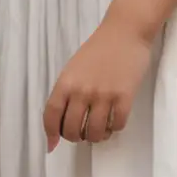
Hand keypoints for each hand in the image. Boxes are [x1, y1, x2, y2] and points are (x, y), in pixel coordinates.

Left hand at [43, 9, 154, 151]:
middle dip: (75, 138)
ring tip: (99, 130)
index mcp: (66, 82)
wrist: (126, 31)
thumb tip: (60, 121)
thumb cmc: (98, 49)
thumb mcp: (74, 68)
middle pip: (71, 129)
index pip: (51, 115)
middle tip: (82, 134)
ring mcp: (104, 94)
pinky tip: (114, 121)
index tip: (53, 145)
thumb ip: (66, 93)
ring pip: (94, 132)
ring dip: (96, 137)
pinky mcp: (125, 96)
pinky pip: (117, 125)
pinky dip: (114, 129)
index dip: (50, 134)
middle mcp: (82, 90)